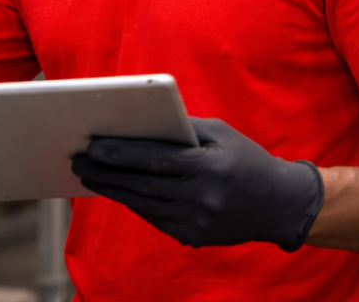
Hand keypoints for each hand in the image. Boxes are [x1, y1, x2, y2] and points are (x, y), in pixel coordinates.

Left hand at [71, 118, 323, 251]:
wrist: (280, 204)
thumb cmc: (246, 159)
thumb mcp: (220, 134)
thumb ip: (182, 128)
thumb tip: (140, 122)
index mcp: (208, 168)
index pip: (155, 160)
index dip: (121, 153)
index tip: (93, 146)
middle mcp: (202, 198)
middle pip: (142, 184)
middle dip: (106, 172)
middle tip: (78, 160)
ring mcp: (197, 221)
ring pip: (144, 204)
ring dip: (113, 189)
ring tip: (88, 175)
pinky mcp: (194, 236)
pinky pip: (155, 218)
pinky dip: (133, 203)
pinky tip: (116, 191)